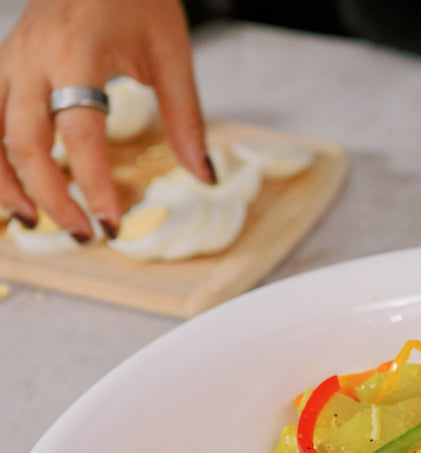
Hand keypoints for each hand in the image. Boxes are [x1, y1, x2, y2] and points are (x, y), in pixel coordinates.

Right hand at [0, 0, 208, 239]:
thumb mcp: (172, 54)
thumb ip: (186, 118)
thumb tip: (205, 176)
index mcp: (77, 54)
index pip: (80, 134)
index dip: (93, 184)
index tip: (113, 223)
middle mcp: (32, 60)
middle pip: (25, 143)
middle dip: (52, 197)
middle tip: (85, 235)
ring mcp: (9, 61)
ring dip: (6, 184)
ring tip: (35, 223)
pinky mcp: (2, 66)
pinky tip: (11, 189)